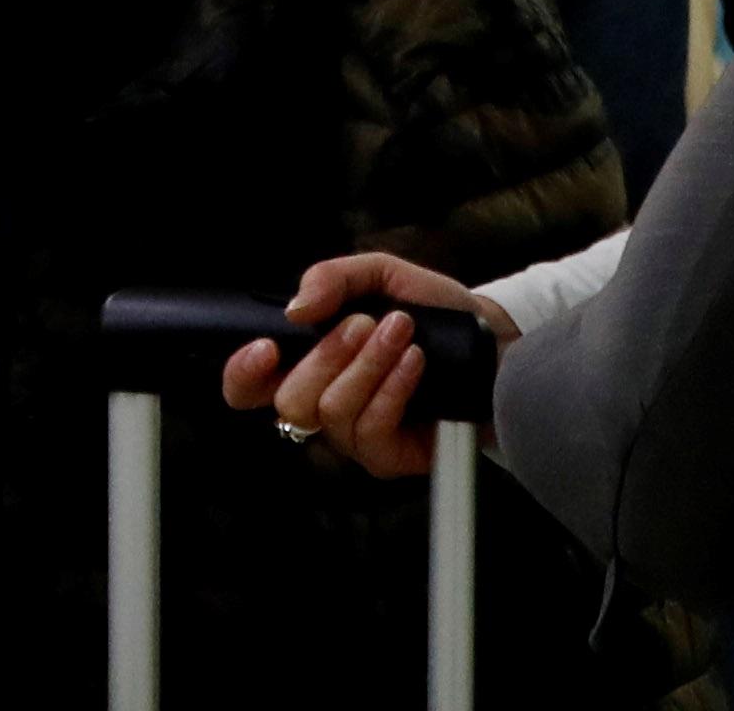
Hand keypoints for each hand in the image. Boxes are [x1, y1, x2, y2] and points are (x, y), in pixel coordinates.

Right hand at [215, 253, 510, 480]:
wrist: (490, 345)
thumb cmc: (432, 313)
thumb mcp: (380, 276)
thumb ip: (332, 279)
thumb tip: (295, 308)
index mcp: (307, 361)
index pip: (248, 384)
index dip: (243, 372)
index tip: (266, 347)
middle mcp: (323, 402)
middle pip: (288, 400)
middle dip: (326, 355)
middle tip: (365, 323)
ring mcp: (353, 434)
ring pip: (331, 412)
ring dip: (368, 365)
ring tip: (401, 333)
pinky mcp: (387, 457)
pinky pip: (371, 429)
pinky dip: (392, 388)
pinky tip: (415, 363)